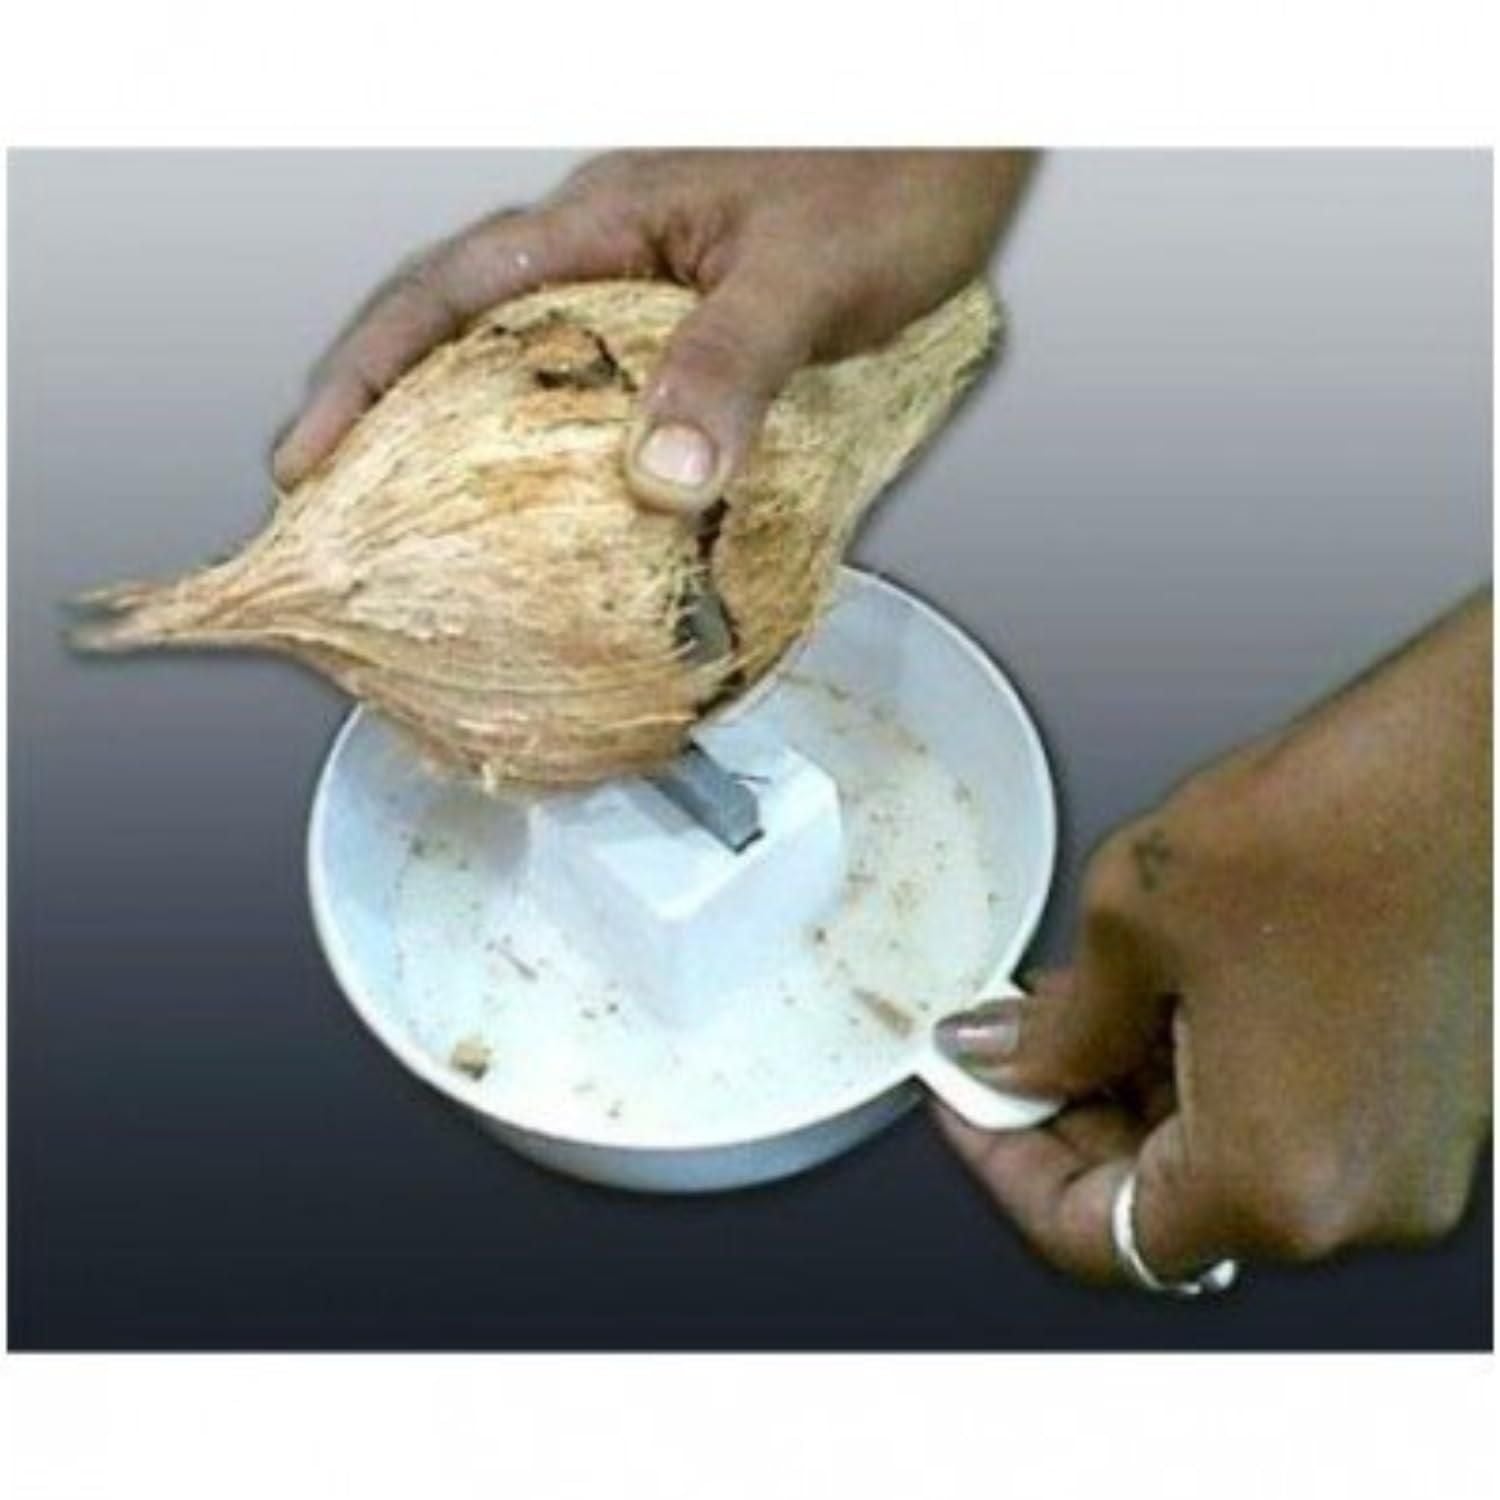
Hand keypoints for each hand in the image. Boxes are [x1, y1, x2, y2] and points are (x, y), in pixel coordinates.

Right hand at [271, 149, 1031, 511]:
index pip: (448, 293)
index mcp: (606, 224)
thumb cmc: (896, 173)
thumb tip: (660, 475)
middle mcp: (612, 257)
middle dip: (393, 420)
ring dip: (480, 446)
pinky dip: (578, 458)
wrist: (966, 141)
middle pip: (462, 335)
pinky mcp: (701, 333)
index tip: (310, 458)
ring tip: (443, 536)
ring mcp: (652, 295)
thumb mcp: (806, 274)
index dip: (367, 375)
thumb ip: (733, 364)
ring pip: (533, 372)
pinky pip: (611, 399)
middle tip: (354, 517)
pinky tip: (587, 514)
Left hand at [936, 594, 1491, 1283]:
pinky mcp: (1429, 1109)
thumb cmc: (1337, 824)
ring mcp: (1409, 1160)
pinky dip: (1211, 1084)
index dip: (1007, 1166)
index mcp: (1280, 1185)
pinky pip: (1290, 1132)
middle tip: (1014, 1045)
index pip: (1094, 1237)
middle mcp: (1362, 1201)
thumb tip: (1002, 1060)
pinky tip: (1165, 1003)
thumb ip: (1056, 1028)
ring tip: (1084, 1005)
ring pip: (1225, 1169)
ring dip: (1136, 1098)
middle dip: (1071, 1123)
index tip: (973, 1105)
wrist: (1476, 760)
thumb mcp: (1135, 924)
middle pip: (1164, 1209)